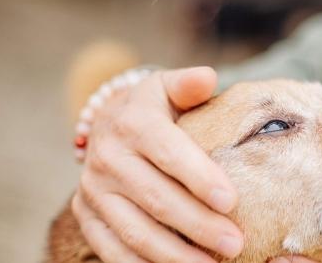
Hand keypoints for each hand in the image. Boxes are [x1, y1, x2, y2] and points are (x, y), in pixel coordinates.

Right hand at [71, 67, 243, 262]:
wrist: (110, 125)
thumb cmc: (156, 109)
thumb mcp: (169, 88)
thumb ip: (189, 84)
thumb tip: (208, 77)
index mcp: (133, 124)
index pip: (169, 153)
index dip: (200, 178)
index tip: (232, 201)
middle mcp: (108, 158)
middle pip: (156, 198)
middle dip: (198, 225)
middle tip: (235, 243)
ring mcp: (94, 190)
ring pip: (135, 230)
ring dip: (175, 254)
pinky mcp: (87, 215)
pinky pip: (114, 248)